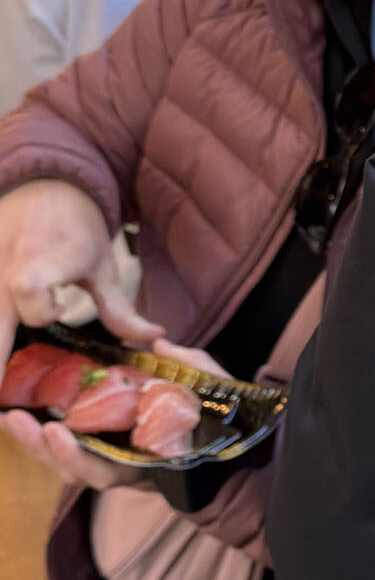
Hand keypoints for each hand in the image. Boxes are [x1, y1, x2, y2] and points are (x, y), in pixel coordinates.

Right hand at [0, 179, 162, 368]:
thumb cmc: (78, 230)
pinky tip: (1, 343)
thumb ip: (120, 310)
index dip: (42, 309)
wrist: (45, 184)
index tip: (61, 310)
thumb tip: (154, 338)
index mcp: (46, 259)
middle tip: (0, 394)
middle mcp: (8, 264)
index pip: (30, 287)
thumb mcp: (104, 267)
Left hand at [0, 340, 231, 490]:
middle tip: (18, 420)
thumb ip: (190, 368)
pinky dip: (45, 438)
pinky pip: (71, 450)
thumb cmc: (222, 413)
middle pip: (77, 470)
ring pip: (68, 463)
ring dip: (36, 443)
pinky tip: (24, 416)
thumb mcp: (214, 385)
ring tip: (10, 417)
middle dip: (43, 449)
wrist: (230, 431)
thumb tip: (159, 345)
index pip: (109, 471)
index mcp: (152, 462)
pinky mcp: (106, 448)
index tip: (56, 432)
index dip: (80, 457)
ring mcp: (116, 460)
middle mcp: (129, 469)